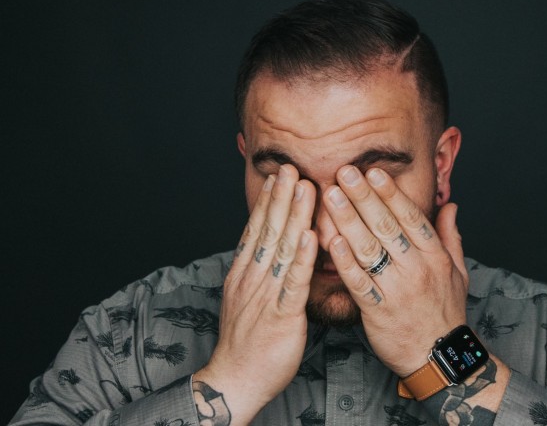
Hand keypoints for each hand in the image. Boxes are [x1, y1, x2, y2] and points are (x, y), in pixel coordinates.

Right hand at [193, 164, 316, 424]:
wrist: (235, 379)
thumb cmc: (247, 342)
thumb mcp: (247, 300)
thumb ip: (258, 274)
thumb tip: (268, 253)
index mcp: (244, 275)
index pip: (256, 231)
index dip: (268, 202)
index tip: (278, 176)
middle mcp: (251, 279)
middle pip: (267, 231)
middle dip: (281, 198)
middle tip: (291, 167)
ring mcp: (264, 296)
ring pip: (281, 249)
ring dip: (294, 216)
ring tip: (305, 188)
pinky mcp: (281, 315)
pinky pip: (293, 282)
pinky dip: (302, 258)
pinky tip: (311, 236)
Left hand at [324, 165, 468, 376]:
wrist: (439, 357)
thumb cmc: (445, 313)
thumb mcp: (458, 272)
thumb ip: (451, 236)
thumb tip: (450, 205)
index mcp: (434, 256)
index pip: (410, 217)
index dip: (390, 193)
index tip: (373, 172)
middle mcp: (416, 269)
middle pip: (386, 226)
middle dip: (363, 197)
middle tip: (344, 172)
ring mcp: (397, 289)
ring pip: (368, 249)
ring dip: (347, 220)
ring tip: (330, 196)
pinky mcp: (377, 310)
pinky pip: (358, 281)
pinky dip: (343, 260)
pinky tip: (329, 240)